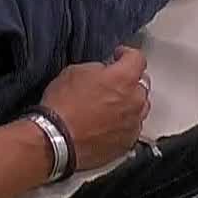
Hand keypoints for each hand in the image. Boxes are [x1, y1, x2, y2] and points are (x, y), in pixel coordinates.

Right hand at [38, 46, 151, 173]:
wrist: (56, 139)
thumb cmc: (62, 107)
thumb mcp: (73, 72)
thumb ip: (96, 69)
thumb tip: (102, 72)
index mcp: (123, 78)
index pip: (137, 58)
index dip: (127, 54)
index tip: (120, 56)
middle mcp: (134, 100)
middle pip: (142, 84)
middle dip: (128, 81)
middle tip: (111, 83)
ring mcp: (133, 123)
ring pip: (139, 108)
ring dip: (128, 104)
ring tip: (108, 106)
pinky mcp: (127, 142)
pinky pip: (132, 128)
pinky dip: (122, 124)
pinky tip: (105, 124)